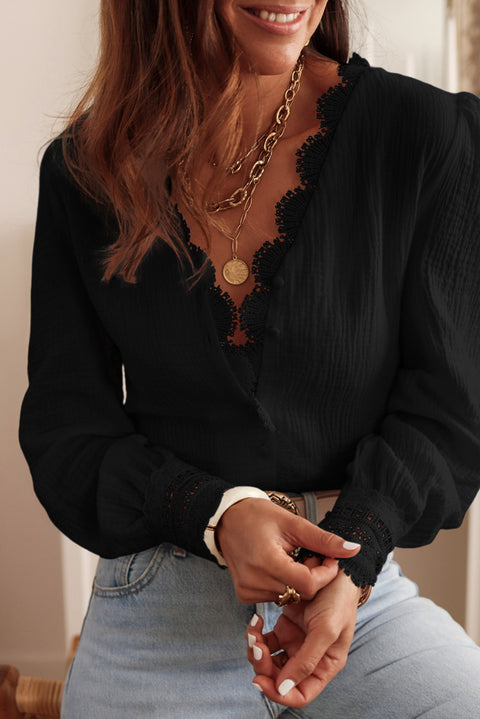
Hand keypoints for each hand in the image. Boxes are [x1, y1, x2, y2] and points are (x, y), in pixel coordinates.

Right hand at [216, 498, 359, 603]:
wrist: (227, 519)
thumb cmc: (258, 517)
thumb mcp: (294, 524)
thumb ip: (324, 540)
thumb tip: (354, 549)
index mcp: (266, 560)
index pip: (308, 584)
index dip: (324, 574)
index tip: (327, 558)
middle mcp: (254, 580)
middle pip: (300, 593)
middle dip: (312, 577)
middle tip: (308, 556)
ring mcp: (247, 590)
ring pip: (289, 597)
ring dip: (297, 582)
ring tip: (291, 559)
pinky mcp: (243, 595)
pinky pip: (275, 598)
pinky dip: (283, 585)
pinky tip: (279, 568)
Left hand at [246, 569, 360, 707]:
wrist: (333, 568)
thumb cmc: (337, 599)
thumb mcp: (326, 630)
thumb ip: (306, 661)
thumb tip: (283, 689)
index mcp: (324, 666)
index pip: (300, 694)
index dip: (279, 693)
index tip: (260, 679)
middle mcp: (309, 658)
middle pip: (279, 678)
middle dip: (263, 667)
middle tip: (256, 646)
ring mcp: (295, 642)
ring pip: (268, 660)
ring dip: (256, 650)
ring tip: (253, 631)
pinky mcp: (285, 627)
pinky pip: (265, 640)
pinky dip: (256, 634)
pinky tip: (255, 621)